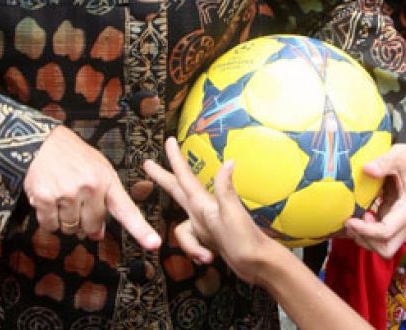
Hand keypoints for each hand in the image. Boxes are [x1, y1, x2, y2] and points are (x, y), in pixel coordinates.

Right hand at [24, 125, 160, 250]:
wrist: (42, 142)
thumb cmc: (73, 157)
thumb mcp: (98, 170)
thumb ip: (103, 201)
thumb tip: (97, 234)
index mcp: (107, 180)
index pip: (126, 210)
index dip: (141, 229)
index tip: (154, 244)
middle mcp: (90, 187)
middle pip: (91, 226)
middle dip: (84, 221)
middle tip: (76, 201)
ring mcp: (67, 193)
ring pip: (70, 228)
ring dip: (64, 219)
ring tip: (61, 194)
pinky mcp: (45, 198)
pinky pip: (49, 225)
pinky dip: (48, 218)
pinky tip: (49, 198)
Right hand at [144, 137, 279, 284]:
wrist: (258, 264)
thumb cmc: (245, 239)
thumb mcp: (232, 214)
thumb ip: (226, 190)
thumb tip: (230, 162)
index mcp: (205, 203)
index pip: (185, 178)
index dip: (175, 160)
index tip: (169, 141)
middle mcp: (203, 211)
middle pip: (177, 191)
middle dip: (163, 178)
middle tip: (148, 164)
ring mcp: (205, 225)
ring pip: (181, 231)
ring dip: (190, 246)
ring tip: (207, 256)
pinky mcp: (207, 239)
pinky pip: (190, 243)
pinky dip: (196, 252)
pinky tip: (210, 258)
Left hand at [342, 143, 405, 257]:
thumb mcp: (399, 155)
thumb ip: (384, 162)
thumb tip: (367, 169)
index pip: (386, 231)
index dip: (365, 231)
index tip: (349, 220)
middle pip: (387, 248)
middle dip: (366, 241)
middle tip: (352, 223)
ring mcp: (400, 221)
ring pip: (383, 245)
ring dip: (365, 238)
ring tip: (354, 220)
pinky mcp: (393, 218)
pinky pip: (379, 235)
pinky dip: (366, 231)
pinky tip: (357, 216)